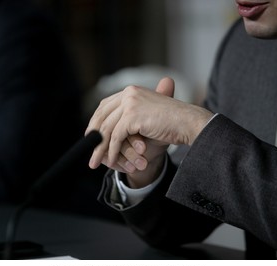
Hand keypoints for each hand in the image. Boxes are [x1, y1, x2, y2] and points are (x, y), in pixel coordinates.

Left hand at [86, 77, 213, 186]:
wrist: (188, 123)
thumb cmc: (172, 122)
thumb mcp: (147, 115)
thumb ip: (130, 117)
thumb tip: (110, 129)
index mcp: (131, 91)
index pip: (105, 106)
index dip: (96, 122)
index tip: (91, 137)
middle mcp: (128, 93)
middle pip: (102, 116)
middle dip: (93, 135)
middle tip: (88, 151)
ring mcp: (130, 103)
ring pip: (107, 128)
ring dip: (100, 148)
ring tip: (94, 162)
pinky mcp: (132, 115)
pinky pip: (116, 137)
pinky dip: (112, 150)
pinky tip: (111, 161)